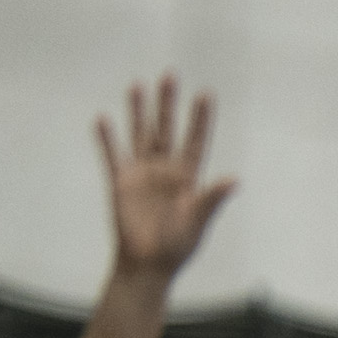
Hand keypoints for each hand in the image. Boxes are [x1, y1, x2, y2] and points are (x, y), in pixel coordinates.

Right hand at [96, 77, 229, 292]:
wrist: (149, 263)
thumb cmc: (178, 246)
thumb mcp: (198, 220)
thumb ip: (212, 198)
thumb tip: (234, 179)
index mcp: (189, 178)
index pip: (196, 141)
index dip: (200, 119)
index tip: (206, 94)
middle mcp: (166, 170)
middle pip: (167, 129)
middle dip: (168, 103)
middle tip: (170, 74)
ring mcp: (142, 173)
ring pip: (140, 134)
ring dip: (138, 111)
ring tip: (137, 85)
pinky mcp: (120, 182)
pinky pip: (112, 155)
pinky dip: (107, 138)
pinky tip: (103, 119)